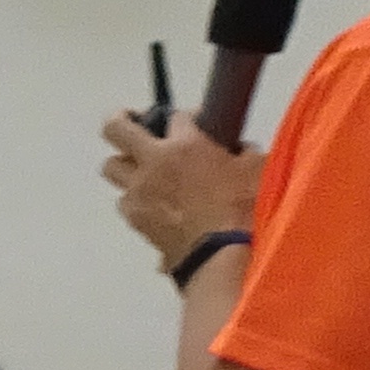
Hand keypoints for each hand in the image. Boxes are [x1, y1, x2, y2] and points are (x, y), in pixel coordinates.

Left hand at [102, 112, 266, 273]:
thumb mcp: (257, 169)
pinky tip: (154, 205)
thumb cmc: (245, 209)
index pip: (175, 116)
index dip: (185, 118)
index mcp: (185, 145)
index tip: (194, 124)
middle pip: (115, 129)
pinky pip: (125, 201)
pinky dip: (136, 200)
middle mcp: (152, 163)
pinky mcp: (133, 218)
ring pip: (112, 167)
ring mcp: (138, 191)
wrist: (222, 254)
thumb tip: (237, 150)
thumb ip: (241, 152)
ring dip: (126, 166)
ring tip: (144, 172)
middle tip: (133, 124)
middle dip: (121, 121)